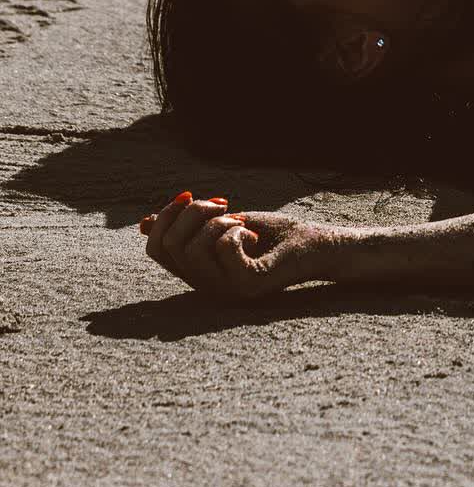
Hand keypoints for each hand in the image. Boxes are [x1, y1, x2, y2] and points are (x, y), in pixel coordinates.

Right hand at [138, 191, 328, 299]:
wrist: (317, 245)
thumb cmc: (275, 235)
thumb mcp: (226, 224)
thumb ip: (190, 226)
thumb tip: (143, 224)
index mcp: (197, 271)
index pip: (155, 249)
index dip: (165, 218)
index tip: (192, 196)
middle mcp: (206, 286)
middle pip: (167, 246)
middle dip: (191, 213)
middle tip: (225, 205)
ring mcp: (225, 290)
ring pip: (190, 250)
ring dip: (216, 222)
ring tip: (242, 222)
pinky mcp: (247, 286)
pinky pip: (221, 250)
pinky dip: (234, 231)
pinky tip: (253, 235)